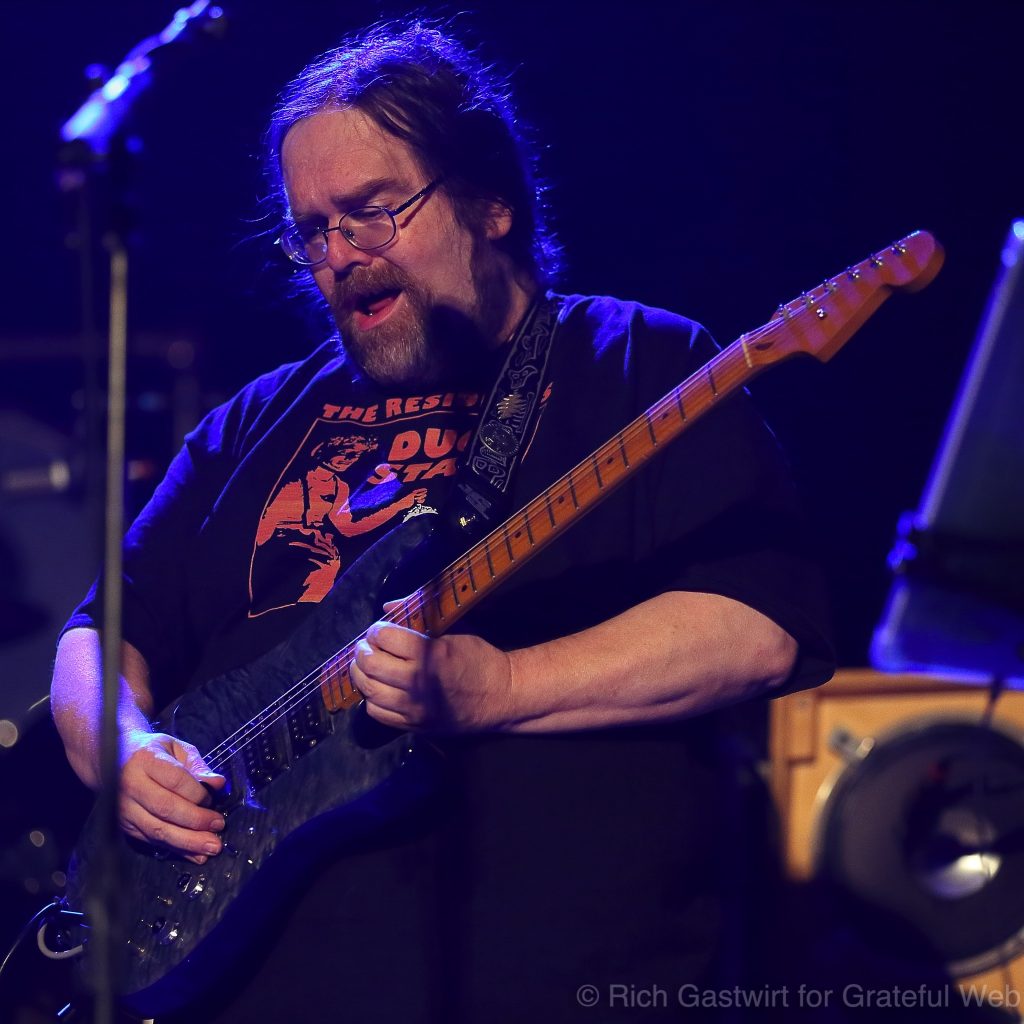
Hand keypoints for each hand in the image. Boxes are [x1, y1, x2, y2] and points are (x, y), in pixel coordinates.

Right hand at [119, 730, 226, 864]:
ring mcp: (124, 809)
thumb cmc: (152, 752)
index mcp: (146, 760)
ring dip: (188, 842)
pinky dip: (176, 849)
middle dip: (196, 821)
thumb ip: (198, 766)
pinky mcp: (124, 826)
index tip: (213, 799)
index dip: (198, 794)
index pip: (176, 780)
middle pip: (166, 808)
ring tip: (212, 846)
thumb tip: (218, 784)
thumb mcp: (177, 749)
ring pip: (158, 830)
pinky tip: (195, 854)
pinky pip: (152, 841)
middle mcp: (131, 785)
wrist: (112, 760)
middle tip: (219, 826)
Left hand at [351, 614, 513, 732]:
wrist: (501, 697)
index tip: (379, 629)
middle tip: (367, 646)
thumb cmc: (479, 659)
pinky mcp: (414, 725)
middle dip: (363, 650)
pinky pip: (377, 713)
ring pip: (369, 690)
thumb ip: (418, 618)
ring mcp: (414, 708)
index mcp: (429, 654)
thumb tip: (388, 607)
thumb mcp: (454, 631)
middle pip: (371, 664)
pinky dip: (372, 698)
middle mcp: (418, 683)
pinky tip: (380, 687)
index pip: (385, 638)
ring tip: (368, 665)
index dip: (377, 630)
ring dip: (363, 674)